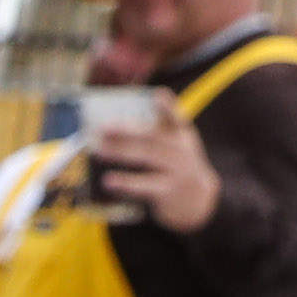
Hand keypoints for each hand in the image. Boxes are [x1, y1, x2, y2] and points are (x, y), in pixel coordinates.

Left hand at [89, 111, 220, 234]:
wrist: (199, 202)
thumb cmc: (176, 170)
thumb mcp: (175, 150)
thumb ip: (154, 138)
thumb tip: (112, 131)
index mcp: (181, 137)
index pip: (177, 118)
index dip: (168, 107)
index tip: (158, 94)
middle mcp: (181, 152)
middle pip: (153, 138)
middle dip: (127, 131)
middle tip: (102, 127)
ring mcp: (177, 172)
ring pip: (147, 158)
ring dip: (121, 152)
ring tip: (98, 150)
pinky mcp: (169, 192)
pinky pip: (144, 186)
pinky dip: (126, 183)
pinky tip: (108, 180)